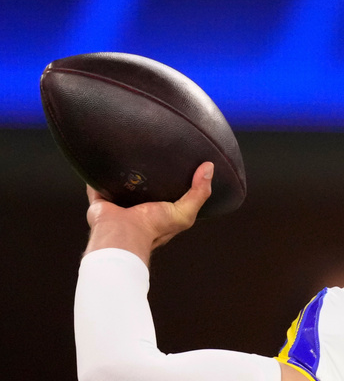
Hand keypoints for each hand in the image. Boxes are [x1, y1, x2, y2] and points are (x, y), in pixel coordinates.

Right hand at [84, 163, 213, 264]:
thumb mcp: (184, 212)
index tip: (179, 159)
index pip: (168, 192)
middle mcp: (139, 206)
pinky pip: (98, 181)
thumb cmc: (153, 228)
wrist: (122, 233)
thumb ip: (199, 193)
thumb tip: (209, 168)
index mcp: (158, 210)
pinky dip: (99, 171)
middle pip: (144, 184)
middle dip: (147, 171)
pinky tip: (103, 155)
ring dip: (124, 168)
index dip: (174, 178)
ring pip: (121, 180)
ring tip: (130, 147)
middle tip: (153, 150)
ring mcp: (118, 201)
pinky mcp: (101, 197)